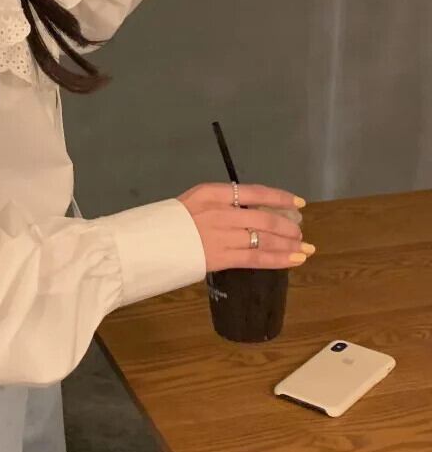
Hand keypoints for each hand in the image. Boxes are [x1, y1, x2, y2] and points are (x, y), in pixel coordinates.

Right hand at [177, 183, 314, 272]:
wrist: (148, 243)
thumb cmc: (169, 221)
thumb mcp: (193, 202)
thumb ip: (220, 205)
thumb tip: (248, 213)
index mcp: (212, 193)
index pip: (254, 192)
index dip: (280, 197)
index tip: (298, 202)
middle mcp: (220, 212)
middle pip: (264, 218)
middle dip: (287, 225)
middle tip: (299, 231)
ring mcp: (222, 235)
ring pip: (265, 239)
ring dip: (288, 244)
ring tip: (304, 247)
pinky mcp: (222, 257)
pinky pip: (256, 258)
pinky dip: (279, 259)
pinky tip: (295, 259)